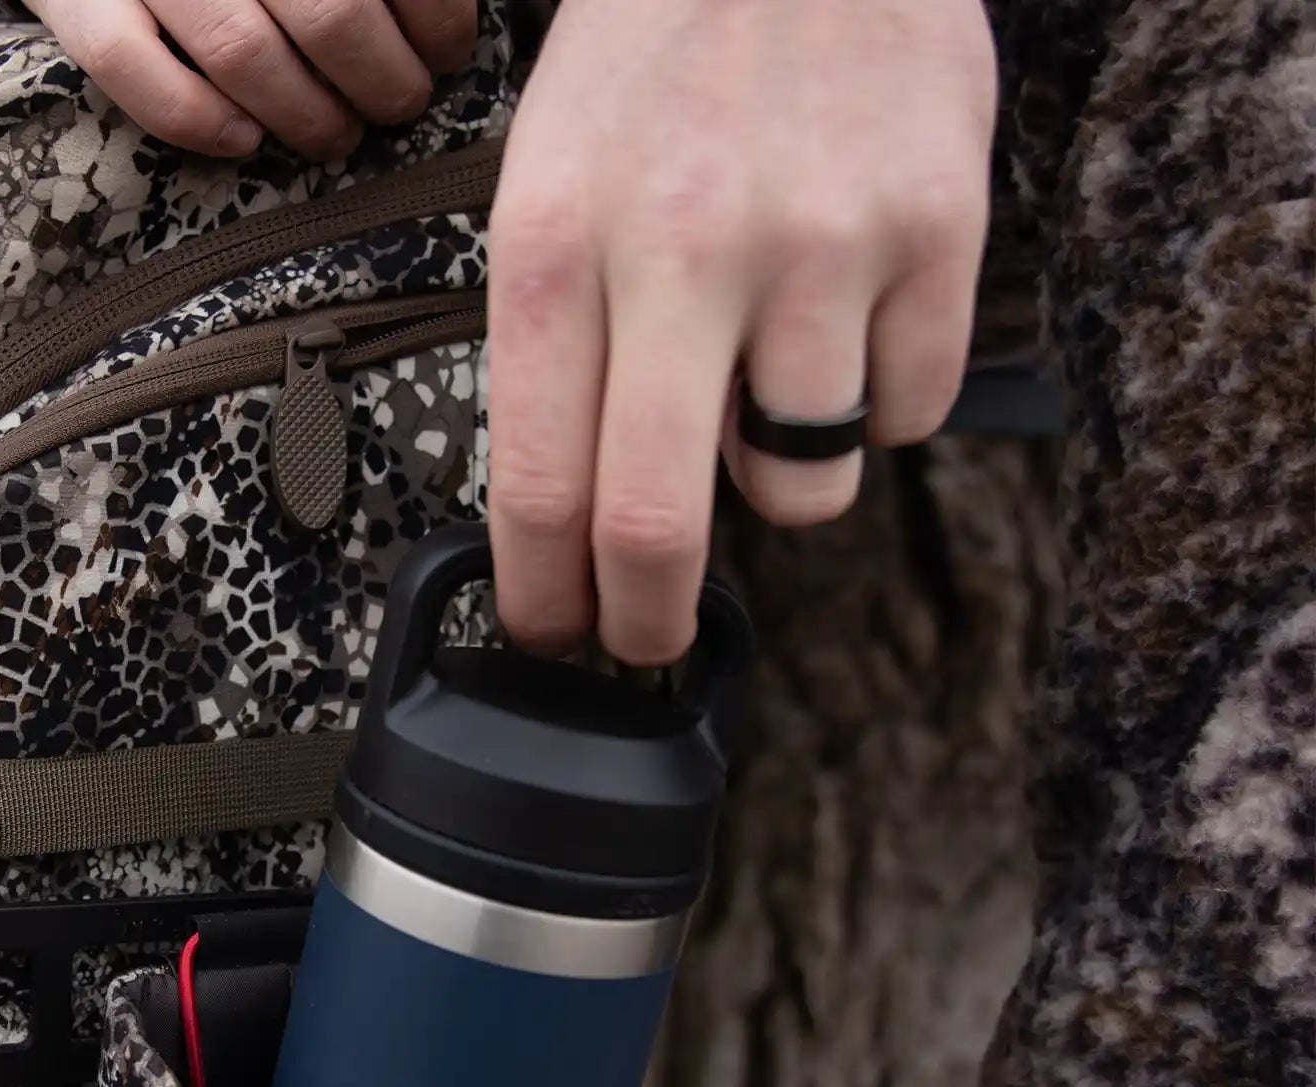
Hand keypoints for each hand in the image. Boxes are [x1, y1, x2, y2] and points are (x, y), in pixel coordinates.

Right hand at [27, 0, 479, 159]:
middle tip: (401, 101)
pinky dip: (196, 120)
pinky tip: (246, 140)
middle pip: (327, 9)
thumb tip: (440, 12)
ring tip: (339, 134)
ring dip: (306, 114)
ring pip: (240, 51)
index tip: (448, 47)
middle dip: (382, 75)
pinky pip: (132, 68)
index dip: (432, 12)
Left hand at [488, 0, 995, 663]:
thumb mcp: (551, 184)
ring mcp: (822, 243)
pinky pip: (907, 414)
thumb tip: (571, 520)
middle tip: (646, 638)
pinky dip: (875, 406)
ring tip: (766, 386)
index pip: (539, 489)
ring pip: (801, 484)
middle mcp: (684, 251)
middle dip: (647, 622)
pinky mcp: (938, 228)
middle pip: (657, 528)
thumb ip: (557, 349)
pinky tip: (848, 319)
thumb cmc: (659, 57)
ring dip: (777, 479)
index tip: (552, 632)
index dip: (544, 599)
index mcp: (558, 243)